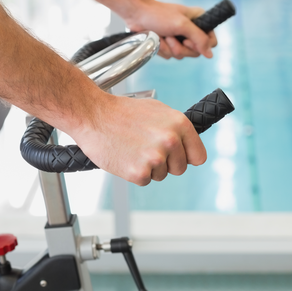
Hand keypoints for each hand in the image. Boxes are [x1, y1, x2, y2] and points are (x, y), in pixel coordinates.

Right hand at [69, 95, 206, 185]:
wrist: (93, 114)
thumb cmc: (122, 112)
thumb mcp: (157, 110)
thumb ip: (176, 128)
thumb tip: (188, 142)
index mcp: (179, 124)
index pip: (198, 156)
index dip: (187, 158)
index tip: (180, 158)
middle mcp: (171, 141)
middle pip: (180, 169)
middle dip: (166, 163)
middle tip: (147, 150)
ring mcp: (155, 158)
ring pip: (162, 175)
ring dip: (149, 168)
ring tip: (133, 149)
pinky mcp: (139, 172)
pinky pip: (144, 180)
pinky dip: (134, 173)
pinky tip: (126, 157)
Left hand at [124, 0, 217, 59]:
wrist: (137, 14)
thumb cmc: (158, 14)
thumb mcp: (182, 25)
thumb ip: (199, 39)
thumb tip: (210, 55)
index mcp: (199, 20)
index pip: (211, 41)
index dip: (201, 45)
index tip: (187, 40)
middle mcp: (192, 29)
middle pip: (196, 51)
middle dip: (181, 47)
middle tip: (171, 37)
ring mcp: (180, 38)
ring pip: (182, 54)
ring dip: (170, 48)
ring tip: (163, 36)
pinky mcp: (170, 44)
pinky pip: (171, 55)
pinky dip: (163, 49)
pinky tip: (157, 39)